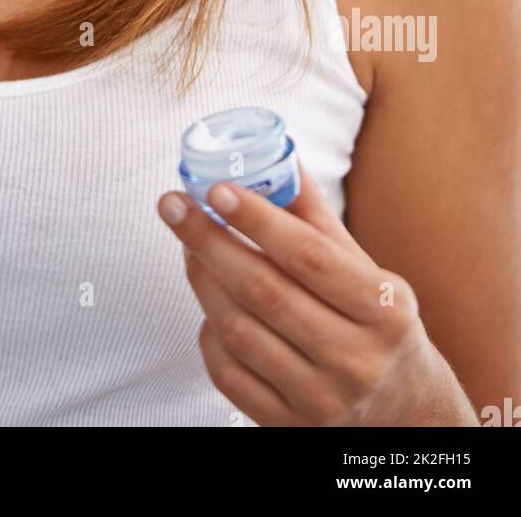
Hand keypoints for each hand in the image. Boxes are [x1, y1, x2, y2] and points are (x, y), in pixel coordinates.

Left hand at [157, 161, 448, 426]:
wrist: (405, 414)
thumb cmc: (377, 325)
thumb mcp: (366, 270)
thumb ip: (315, 217)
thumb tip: (276, 154)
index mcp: (382, 310)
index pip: (309, 256)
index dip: (258, 219)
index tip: (216, 189)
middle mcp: (355, 359)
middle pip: (264, 292)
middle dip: (209, 242)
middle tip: (175, 205)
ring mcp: (321, 400)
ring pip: (239, 332)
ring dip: (202, 280)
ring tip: (187, 246)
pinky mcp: (288, 427)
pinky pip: (229, 375)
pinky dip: (209, 333)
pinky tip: (208, 304)